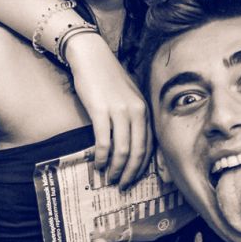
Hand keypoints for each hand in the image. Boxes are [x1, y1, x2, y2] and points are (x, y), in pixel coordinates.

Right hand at [66, 32, 152, 187]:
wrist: (91, 56)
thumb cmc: (108, 77)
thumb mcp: (129, 96)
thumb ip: (133, 117)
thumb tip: (130, 144)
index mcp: (145, 110)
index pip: (149, 146)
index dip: (141, 166)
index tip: (133, 178)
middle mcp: (136, 111)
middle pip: (138, 152)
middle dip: (130, 173)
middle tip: (121, 186)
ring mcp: (119, 111)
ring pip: (122, 150)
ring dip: (115, 168)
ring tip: (108, 178)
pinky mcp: (101, 110)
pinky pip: (104, 141)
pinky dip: (102, 157)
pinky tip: (97, 164)